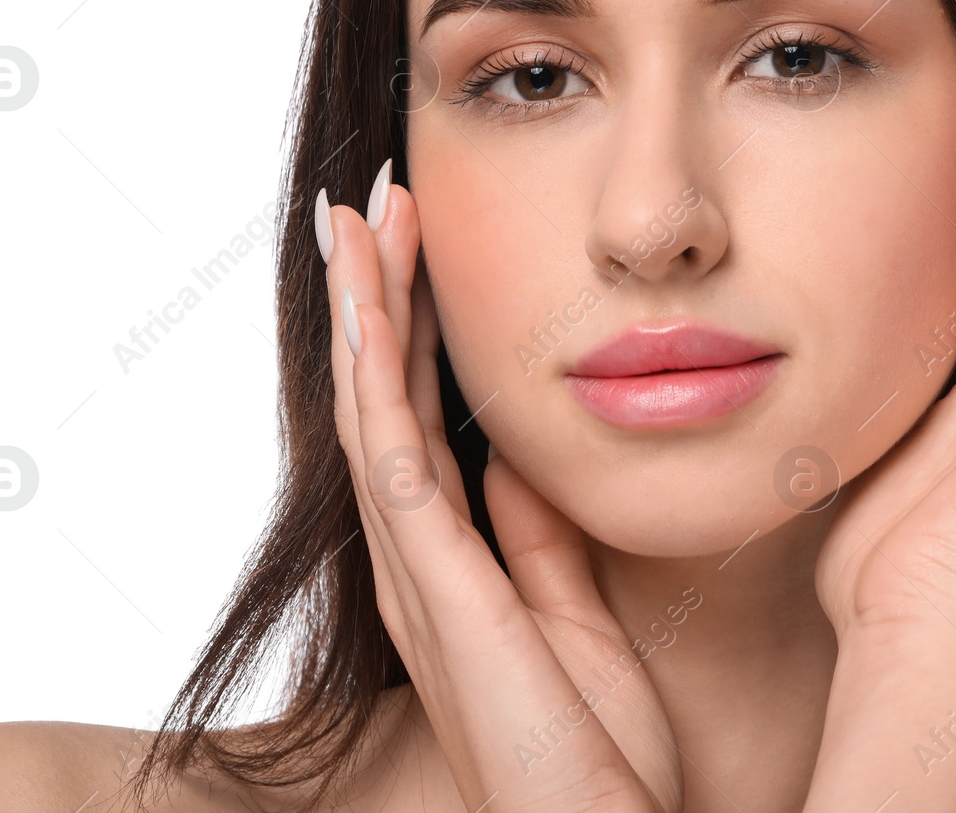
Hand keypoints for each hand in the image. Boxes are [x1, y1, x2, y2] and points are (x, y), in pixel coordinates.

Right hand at [317, 170, 681, 812]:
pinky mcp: (437, 595)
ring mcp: (416, 576)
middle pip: (377, 400)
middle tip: (377, 203)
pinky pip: (397, 467)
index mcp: (451, 560)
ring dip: (364, 316)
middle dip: (375, 297)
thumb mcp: (577, 613)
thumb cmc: (595, 752)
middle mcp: (415, 559)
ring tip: (360, 225)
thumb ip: (537, 534)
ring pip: (371, 415)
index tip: (419, 245)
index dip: (411, 328)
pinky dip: (378, 385)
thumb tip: (515, 452)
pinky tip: (370, 317)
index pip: (417, 418)